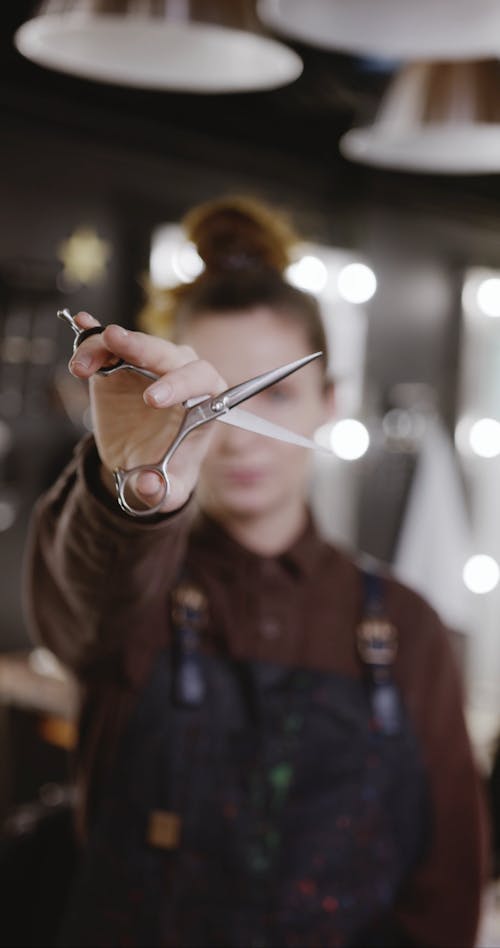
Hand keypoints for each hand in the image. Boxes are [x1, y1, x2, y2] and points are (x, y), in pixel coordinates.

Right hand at [69, 312, 225, 512]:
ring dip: (106, 347)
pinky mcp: (121, 362)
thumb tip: (150, 486)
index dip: (181, 384)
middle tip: (116, 345)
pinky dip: (93, 335)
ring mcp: (150, 365)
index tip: (152, 400)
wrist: (140, 463)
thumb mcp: (168, 493)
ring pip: (134, 345)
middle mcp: (182, 376)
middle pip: (168, 353)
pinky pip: (108, 344)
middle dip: (143, 348)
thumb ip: (162, 493)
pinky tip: (80, 324)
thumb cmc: (166, 473)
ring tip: (81, 366)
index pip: (204, 380)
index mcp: (205, 403)